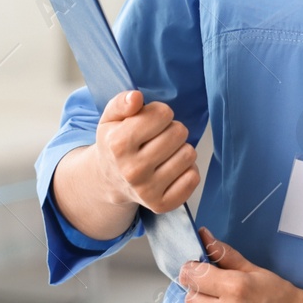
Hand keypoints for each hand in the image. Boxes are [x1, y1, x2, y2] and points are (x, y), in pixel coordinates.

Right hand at [93, 89, 198, 214]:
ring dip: (180, 149)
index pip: (162, 114)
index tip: (152, 120)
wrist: (109, 181)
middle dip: (172, 129)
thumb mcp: (111, 118)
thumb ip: (122, 102)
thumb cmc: (115, 144)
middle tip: (160, 137)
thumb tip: (136, 98)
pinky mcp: (161, 205)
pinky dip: (186, 170)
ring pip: (189, 154)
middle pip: (178, 133)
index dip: (160, 112)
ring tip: (165, 153)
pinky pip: (193, 178)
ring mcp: (147, 190)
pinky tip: (171, 169)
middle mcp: (132, 170)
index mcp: (118, 144)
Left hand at [179, 228, 302, 302]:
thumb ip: (225, 255)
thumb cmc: (283, 299)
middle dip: (201, 295)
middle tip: (219, 295)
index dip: (191, 272)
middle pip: (191, 301)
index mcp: (235, 288)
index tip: (194, 272)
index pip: (193, 277)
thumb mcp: (256, 272)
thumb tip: (203, 235)